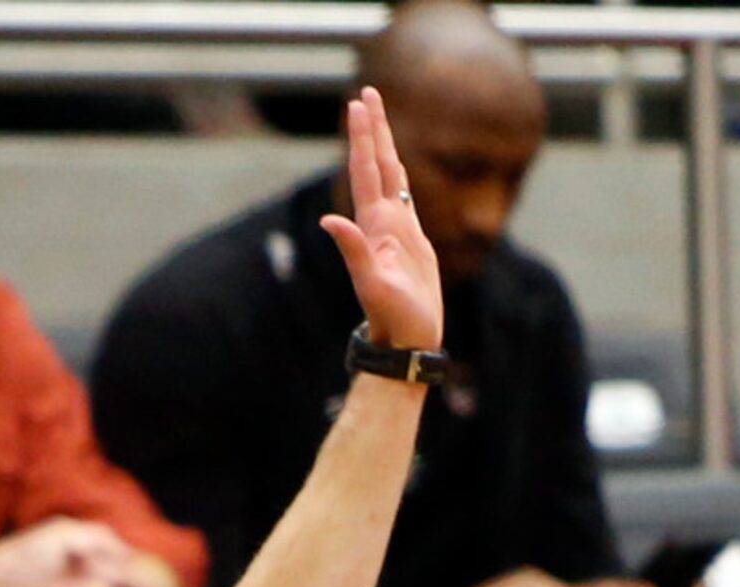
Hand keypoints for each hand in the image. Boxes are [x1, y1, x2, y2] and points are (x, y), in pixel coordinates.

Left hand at [319, 86, 442, 351]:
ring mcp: (396, 232)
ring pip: (390, 178)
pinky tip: (396, 170)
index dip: (363, 137)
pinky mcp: (411, 244)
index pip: (367, 171)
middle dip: (372, 129)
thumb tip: (328, 220)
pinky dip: (399, 178)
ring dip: (384, 148)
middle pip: (377, 165)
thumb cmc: (393, 318)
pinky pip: (405, 200)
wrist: (405, 342)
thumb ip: (353, 251)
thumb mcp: (372, 285)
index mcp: (374, 226)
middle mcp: (382, 223)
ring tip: (379, 120)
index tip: (358, 102)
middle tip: (367, 93)